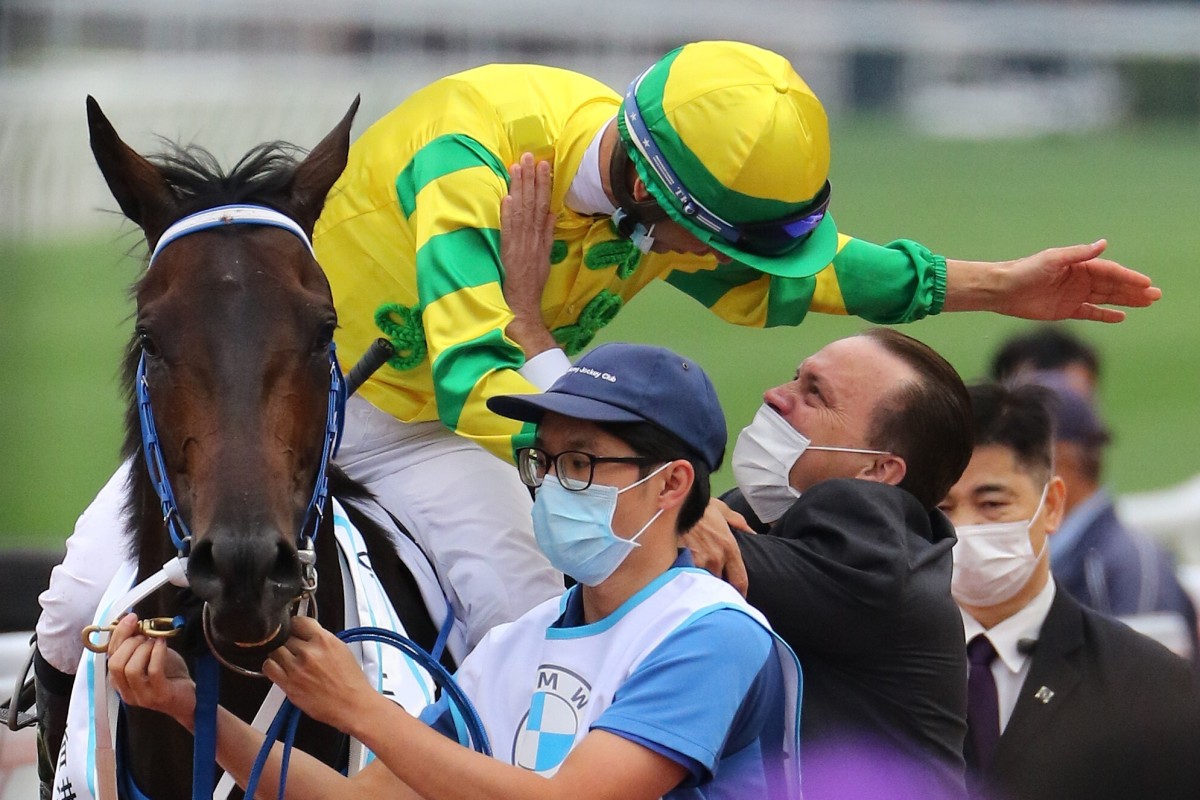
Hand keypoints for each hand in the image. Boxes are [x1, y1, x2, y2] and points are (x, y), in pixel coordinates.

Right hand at [107, 615, 196, 727]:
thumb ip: (139, 645)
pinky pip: (153, 671)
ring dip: (143, 649)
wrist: (189, 698)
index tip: (131, 618)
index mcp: (120, 682)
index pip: (110, 657)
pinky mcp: (159, 695)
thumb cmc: (170, 676)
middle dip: (129, 642)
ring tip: (154, 642)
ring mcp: (142, 696)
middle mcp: (126, 692)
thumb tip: (132, 622)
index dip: (118, 635)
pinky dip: (157, 653)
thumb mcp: (150, 657)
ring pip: (131, 669)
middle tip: (145, 635)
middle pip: (115, 664)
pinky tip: (163, 644)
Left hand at [263, 617, 374, 734]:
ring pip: (274, 650)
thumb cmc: (350, 681)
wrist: (352, 704)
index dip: (295, 626)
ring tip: (287, 660)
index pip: (298, 621)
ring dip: (280, 654)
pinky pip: (269, 667)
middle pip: (285, 636)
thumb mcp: (341, 649)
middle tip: (295, 650)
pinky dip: (271, 666)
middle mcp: (309, 652)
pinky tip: (280, 669)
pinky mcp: (288, 684)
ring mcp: (297, 668)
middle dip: (290, 642)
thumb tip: (306, 633)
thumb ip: (320, 638)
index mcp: (324, 640)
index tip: (294, 630)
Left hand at [501, 152, 557, 355]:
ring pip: (521, 211)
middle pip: (533, 203)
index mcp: (540, 239)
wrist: (522, 307)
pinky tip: (508, 197)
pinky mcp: (509, 252)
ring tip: (518, 166)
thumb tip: (551, 214)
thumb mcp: (545, 258)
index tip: (542, 164)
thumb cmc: (530, 285)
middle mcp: (532, 239)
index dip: (542, 184)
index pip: (542, 205)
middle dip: (532, 178)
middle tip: (530, 156)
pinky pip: (509, 229)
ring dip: (520, 188)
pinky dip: (509, 213)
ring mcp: (520, 245)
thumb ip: (548, 236)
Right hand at [680, 498, 752, 596]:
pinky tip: (686, 579)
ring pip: (705, 583)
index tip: (739, 598)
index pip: (740, 581)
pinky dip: (689, 579)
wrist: (677, 502)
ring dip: (705, 585)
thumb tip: (753, 532)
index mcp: (729, 547)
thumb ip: (739, 523)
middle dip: (721, 588)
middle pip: (722, 585)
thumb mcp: (723, 510)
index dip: (741, 593)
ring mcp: (699, 561)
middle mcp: (716, 558)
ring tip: (702, 589)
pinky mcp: (682, 561)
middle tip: (718, 592)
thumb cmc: (700, 506)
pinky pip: (689, 577)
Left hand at [946, 240, 1161, 322]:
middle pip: (1112, 285)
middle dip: (1134, 290)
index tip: (1146, 283)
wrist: (1002, 290)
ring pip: (1105, 299)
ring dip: (1125, 301)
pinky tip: (1121, 316)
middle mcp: (1079, 280)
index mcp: (1078, 265)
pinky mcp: (1065, 310)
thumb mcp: (1053, 259)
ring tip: (1146, 303)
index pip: (1109, 272)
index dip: (1128, 277)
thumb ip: (1078, 254)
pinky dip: (1105, 315)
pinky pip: (1090, 312)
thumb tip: (1103, 244)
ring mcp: (1074, 295)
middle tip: (1156, 296)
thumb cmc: (1025, 270)